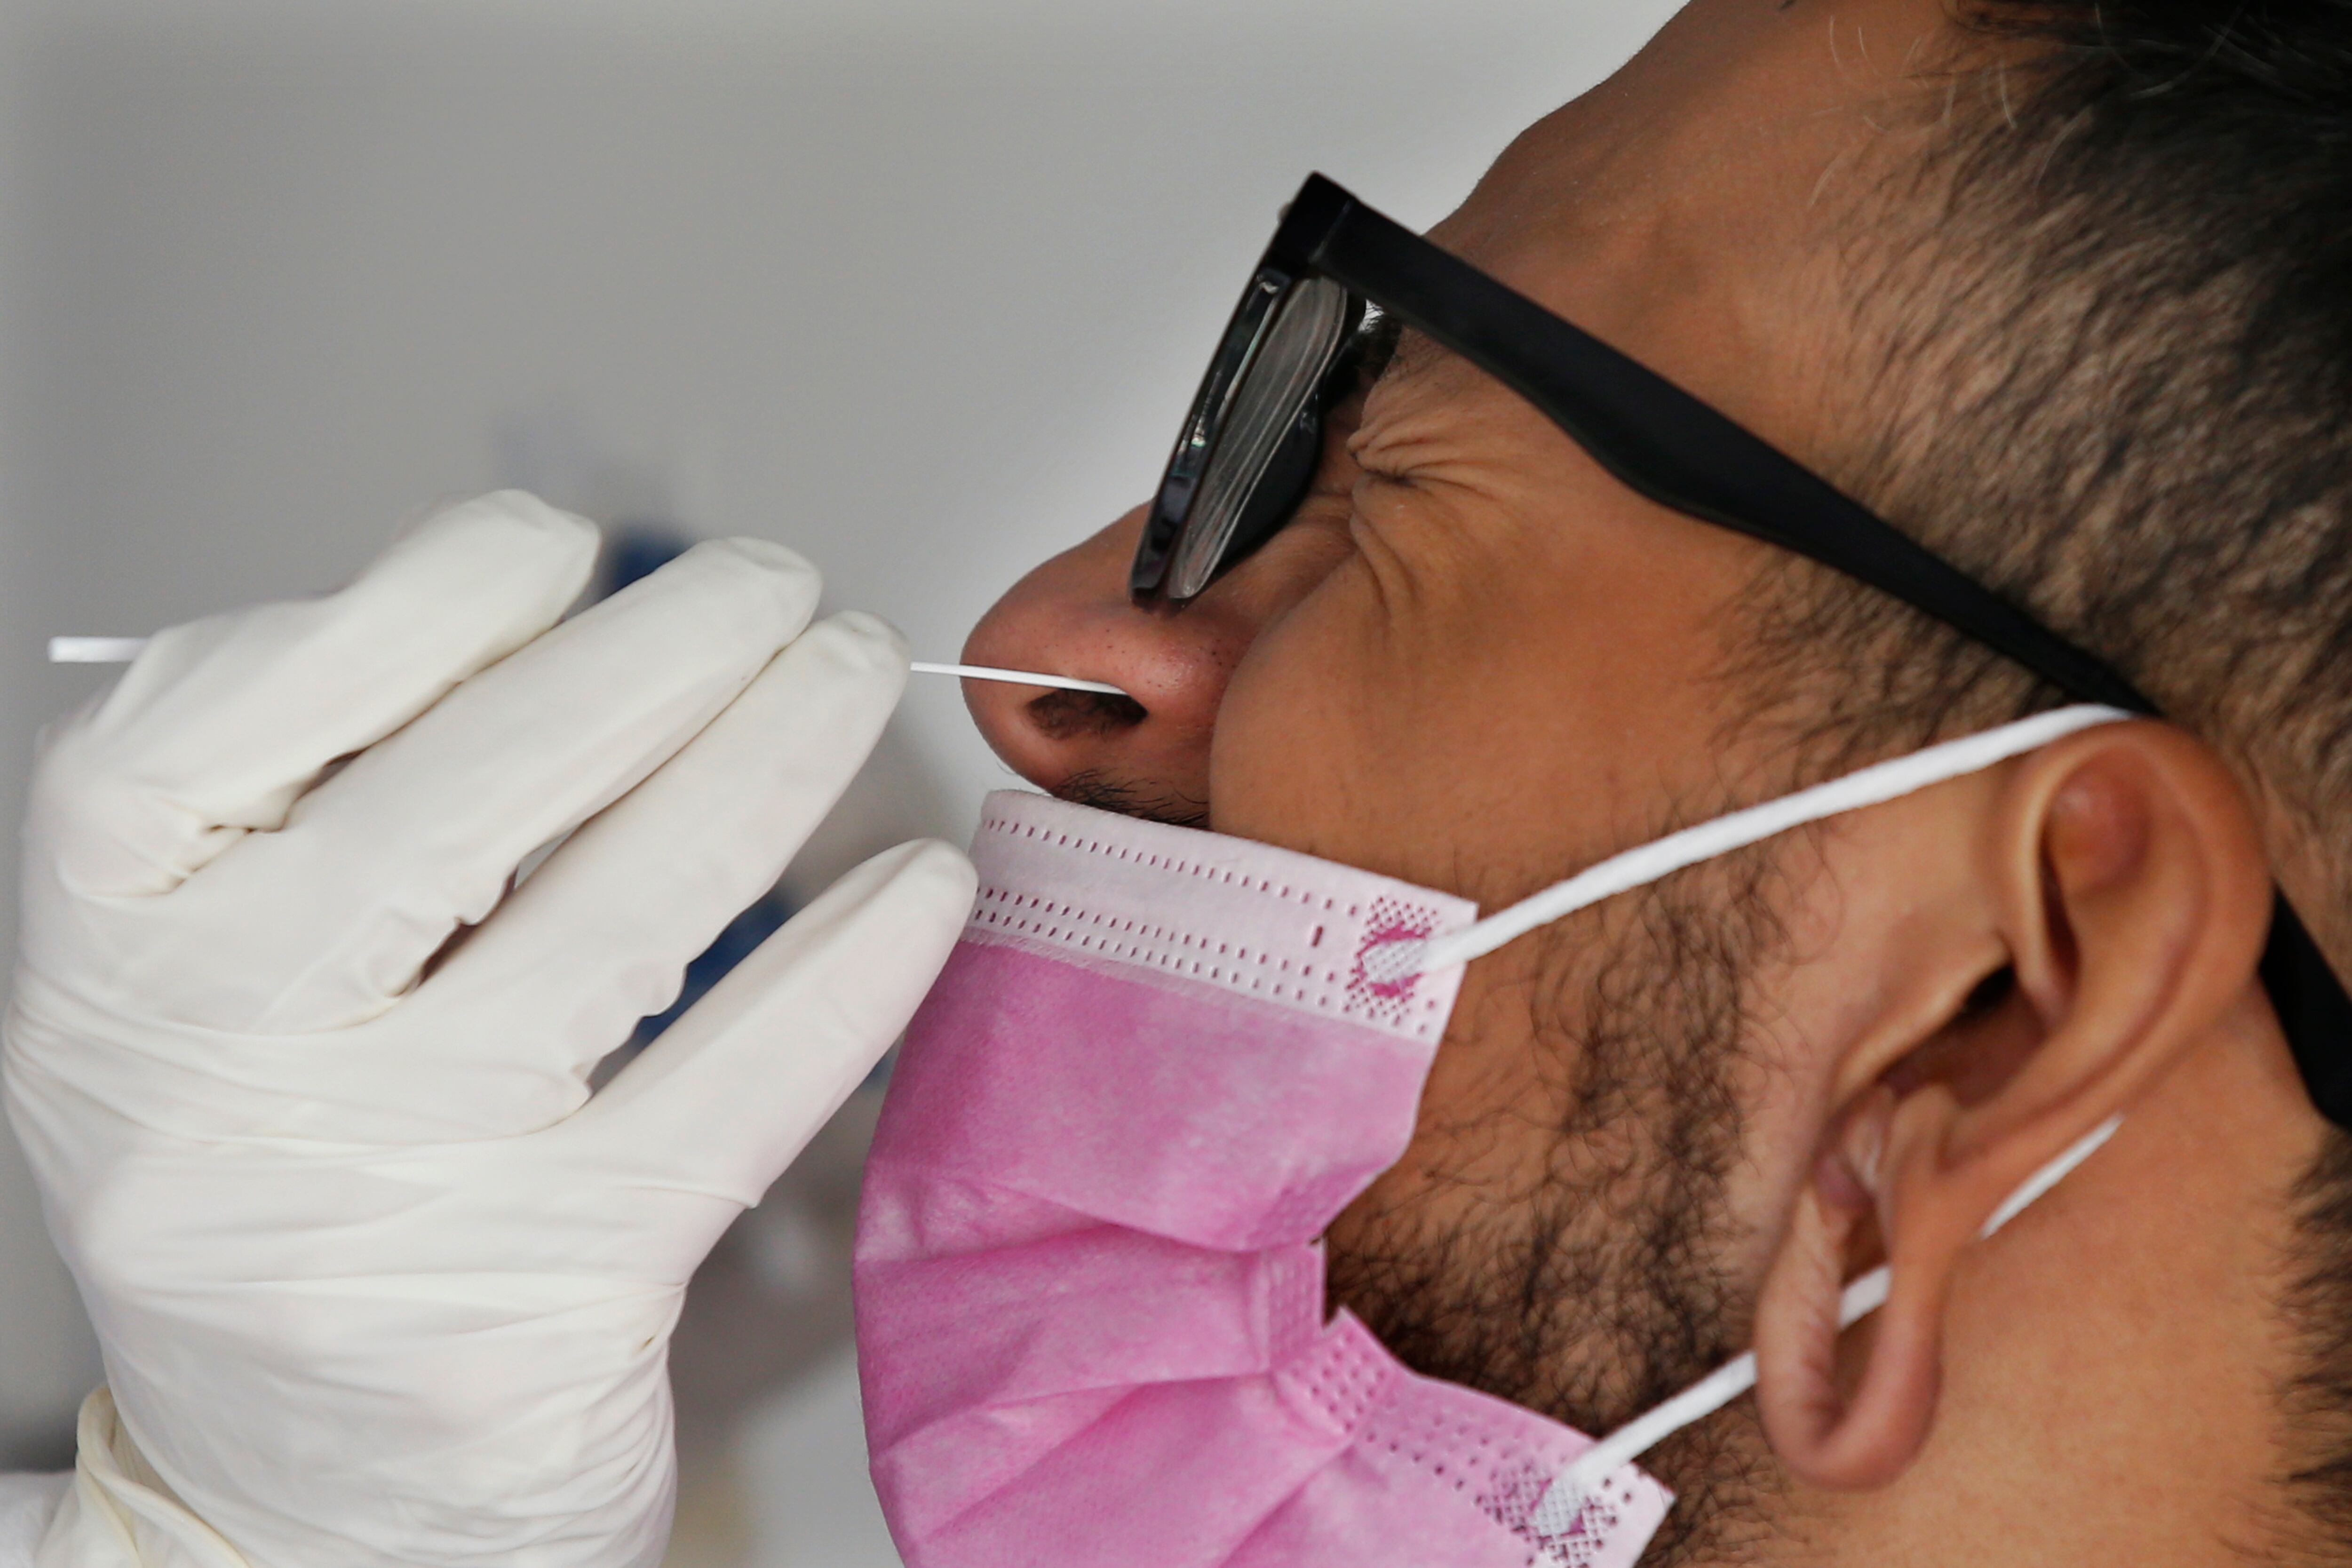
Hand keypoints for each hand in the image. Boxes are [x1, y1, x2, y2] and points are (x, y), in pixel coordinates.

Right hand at [4, 493, 974, 1567]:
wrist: (303, 1488)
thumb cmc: (286, 1164)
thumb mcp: (225, 976)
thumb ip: (330, 799)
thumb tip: (561, 619)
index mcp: (107, 946)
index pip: (228, 711)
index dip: (421, 599)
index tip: (562, 549)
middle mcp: (208, 1068)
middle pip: (456, 803)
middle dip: (655, 655)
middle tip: (775, 583)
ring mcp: (376, 1193)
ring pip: (618, 925)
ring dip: (770, 763)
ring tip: (852, 668)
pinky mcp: (545, 1297)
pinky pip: (734, 1091)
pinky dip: (851, 968)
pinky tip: (922, 884)